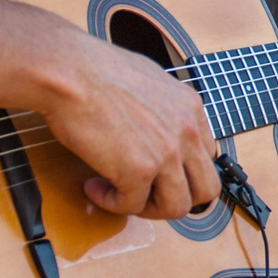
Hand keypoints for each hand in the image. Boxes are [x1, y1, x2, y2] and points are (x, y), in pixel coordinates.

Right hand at [45, 36, 222, 218]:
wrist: (69, 72)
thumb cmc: (95, 70)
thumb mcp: (149, 81)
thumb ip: (164, 108)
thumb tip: (156, 128)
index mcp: (191, 108)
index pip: (208, 158)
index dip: (182, 173)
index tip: (158, 174)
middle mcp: (186, 131)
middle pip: (205, 189)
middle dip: (175, 198)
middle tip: (145, 193)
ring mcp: (167, 153)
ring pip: (177, 207)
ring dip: (146, 207)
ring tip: (119, 193)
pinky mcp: (139, 170)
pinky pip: (132, 205)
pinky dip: (110, 202)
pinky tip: (94, 186)